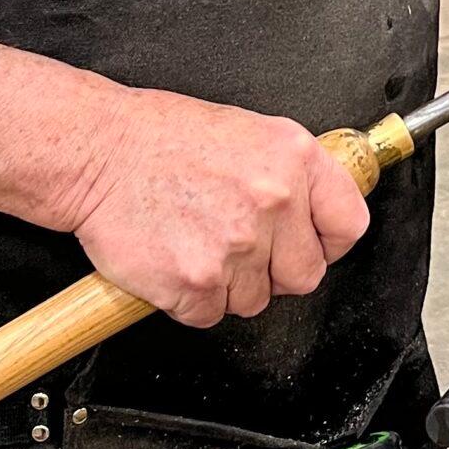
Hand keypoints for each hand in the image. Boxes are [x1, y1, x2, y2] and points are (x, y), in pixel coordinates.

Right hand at [66, 87, 370, 328]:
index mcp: (294, 159)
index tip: (311, 245)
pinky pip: (210, 315)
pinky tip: (174, 257)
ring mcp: (237, 245)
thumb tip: (316, 212)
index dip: (328, 242)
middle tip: (239, 246)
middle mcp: (274, 201)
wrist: (98, 151)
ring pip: (255, 300)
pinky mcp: (198, 283)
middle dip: (275, 271)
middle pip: (305, 275)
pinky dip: (190, 299)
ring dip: (228, 284)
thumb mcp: (247, 133)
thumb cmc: (162, 139)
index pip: (349, 224)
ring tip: (196, 240)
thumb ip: (290, 175)